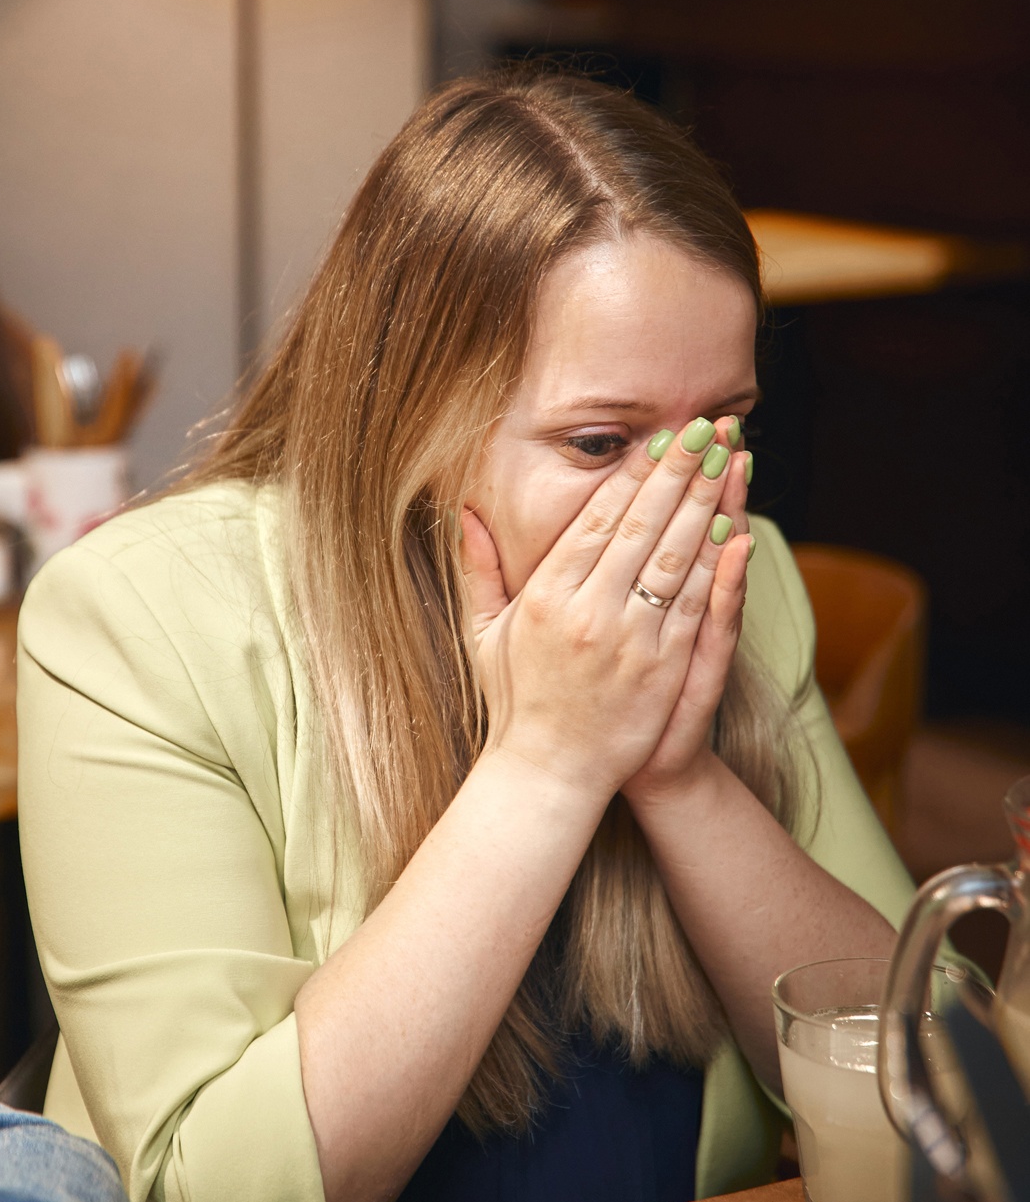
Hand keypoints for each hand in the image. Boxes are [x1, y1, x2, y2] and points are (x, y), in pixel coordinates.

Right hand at [461, 416, 744, 801]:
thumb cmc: (514, 701)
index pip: (596, 519)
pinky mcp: (663, 670)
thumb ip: (479, 569)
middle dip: (678, 471)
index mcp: (546, 596)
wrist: (548, 775)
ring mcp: (630, 641)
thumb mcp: (483, 632)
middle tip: (705, 426)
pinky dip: (718, 565)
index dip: (632, 474)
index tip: (658, 437)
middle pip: (642, 525)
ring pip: (675, 557)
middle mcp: (589, 612)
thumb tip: (466, 513)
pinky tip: (735, 527)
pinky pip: (695, 605)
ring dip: (706, 502)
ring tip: (729, 460)